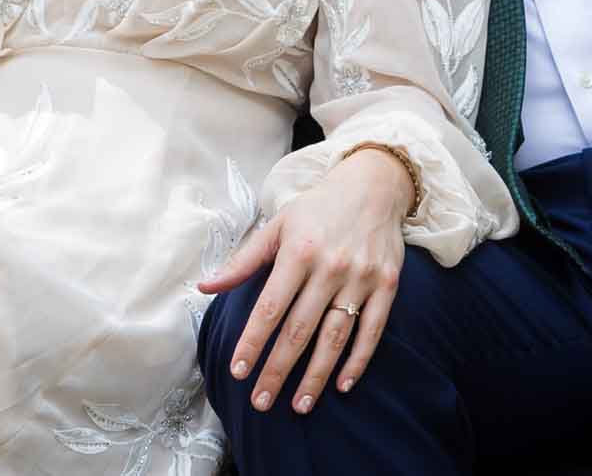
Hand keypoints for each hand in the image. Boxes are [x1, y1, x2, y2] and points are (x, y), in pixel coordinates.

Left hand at [196, 148, 412, 414]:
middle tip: (261, 402)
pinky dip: (358, 360)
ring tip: (298, 405)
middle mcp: (330, 267)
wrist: (373, 186)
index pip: (269, 307)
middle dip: (278, 369)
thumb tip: (204, 286)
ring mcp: (361, 278)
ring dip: (316, 375)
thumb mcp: (277, 226)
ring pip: (335, 336)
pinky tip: (343, 384)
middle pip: (299, 329)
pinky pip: (372, 330)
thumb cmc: (317, 209)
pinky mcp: (387, 285)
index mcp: (298, 252)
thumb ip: (242, 261)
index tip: (237, 372)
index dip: (252, 342)